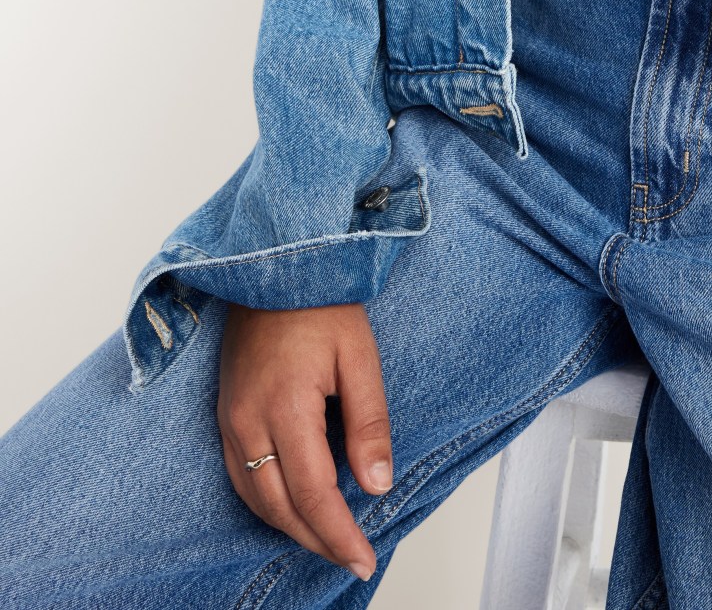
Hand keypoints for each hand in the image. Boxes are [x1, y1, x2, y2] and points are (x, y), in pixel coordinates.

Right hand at [217, 302, 393, 580]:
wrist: (272, 262)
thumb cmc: (319, 302)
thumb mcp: (360, 356)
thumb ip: (369, 423)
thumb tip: (378, 485)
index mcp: (286, 407)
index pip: (313, 493)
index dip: (339, 534)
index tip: (364, 558)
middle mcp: (248, 422)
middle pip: (279, 507)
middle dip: (317, 540)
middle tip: (353, 557)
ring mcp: (230, 420)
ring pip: (255, 499)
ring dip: (290, 526)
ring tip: (329, 539)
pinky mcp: (224, 414)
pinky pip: (240, 477)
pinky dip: (267, 503)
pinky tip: (292, 507)